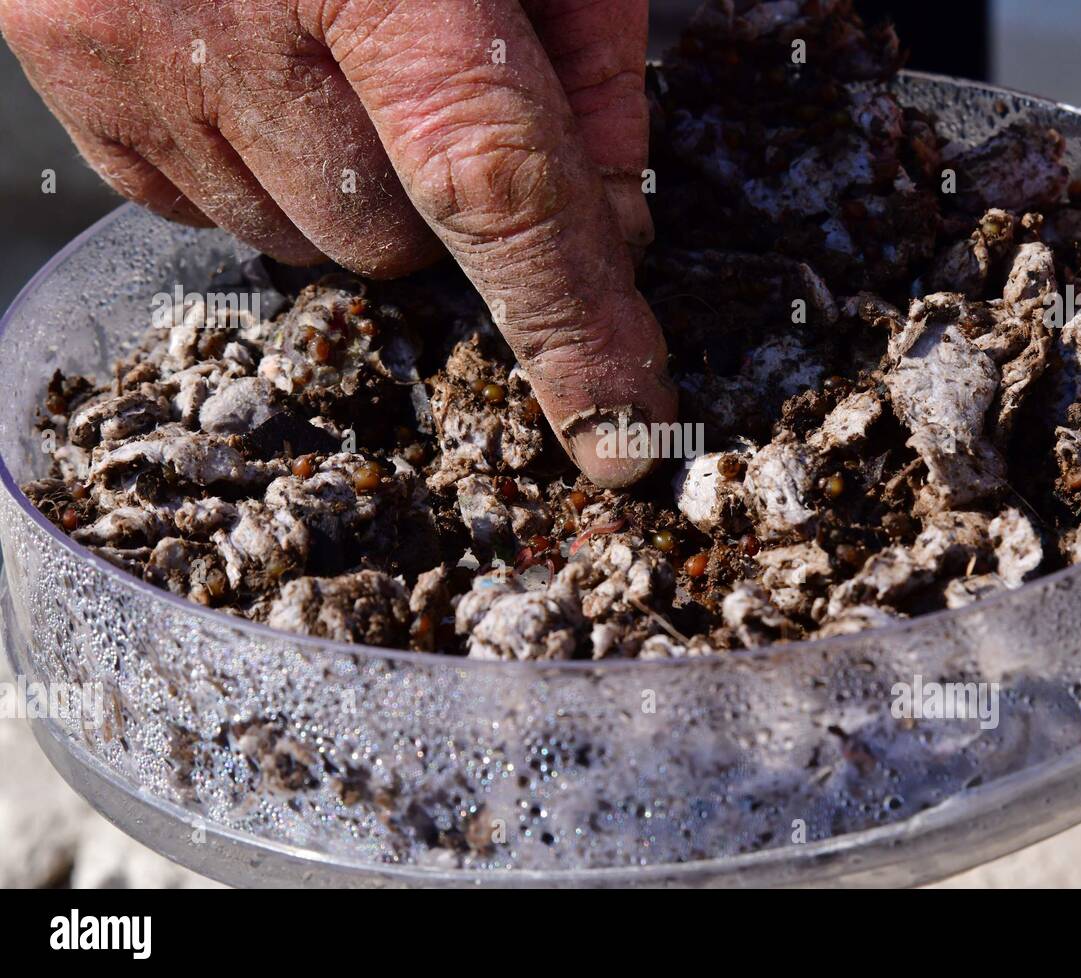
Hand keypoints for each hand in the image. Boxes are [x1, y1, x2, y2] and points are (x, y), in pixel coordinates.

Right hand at [0, 0, 675, 487]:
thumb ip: (592, 46)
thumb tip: (616, 211)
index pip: (499, 187)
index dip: (570, 326)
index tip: (622, 436)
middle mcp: (232, 17)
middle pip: (396, 240)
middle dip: (445, 201)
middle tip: (429, 76)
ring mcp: (129, 50)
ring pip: (303, 240)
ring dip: (349, 185)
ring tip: (331, 46)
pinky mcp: (63, 66)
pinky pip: (202, 208)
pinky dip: (260, 167)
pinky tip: (256, 62)